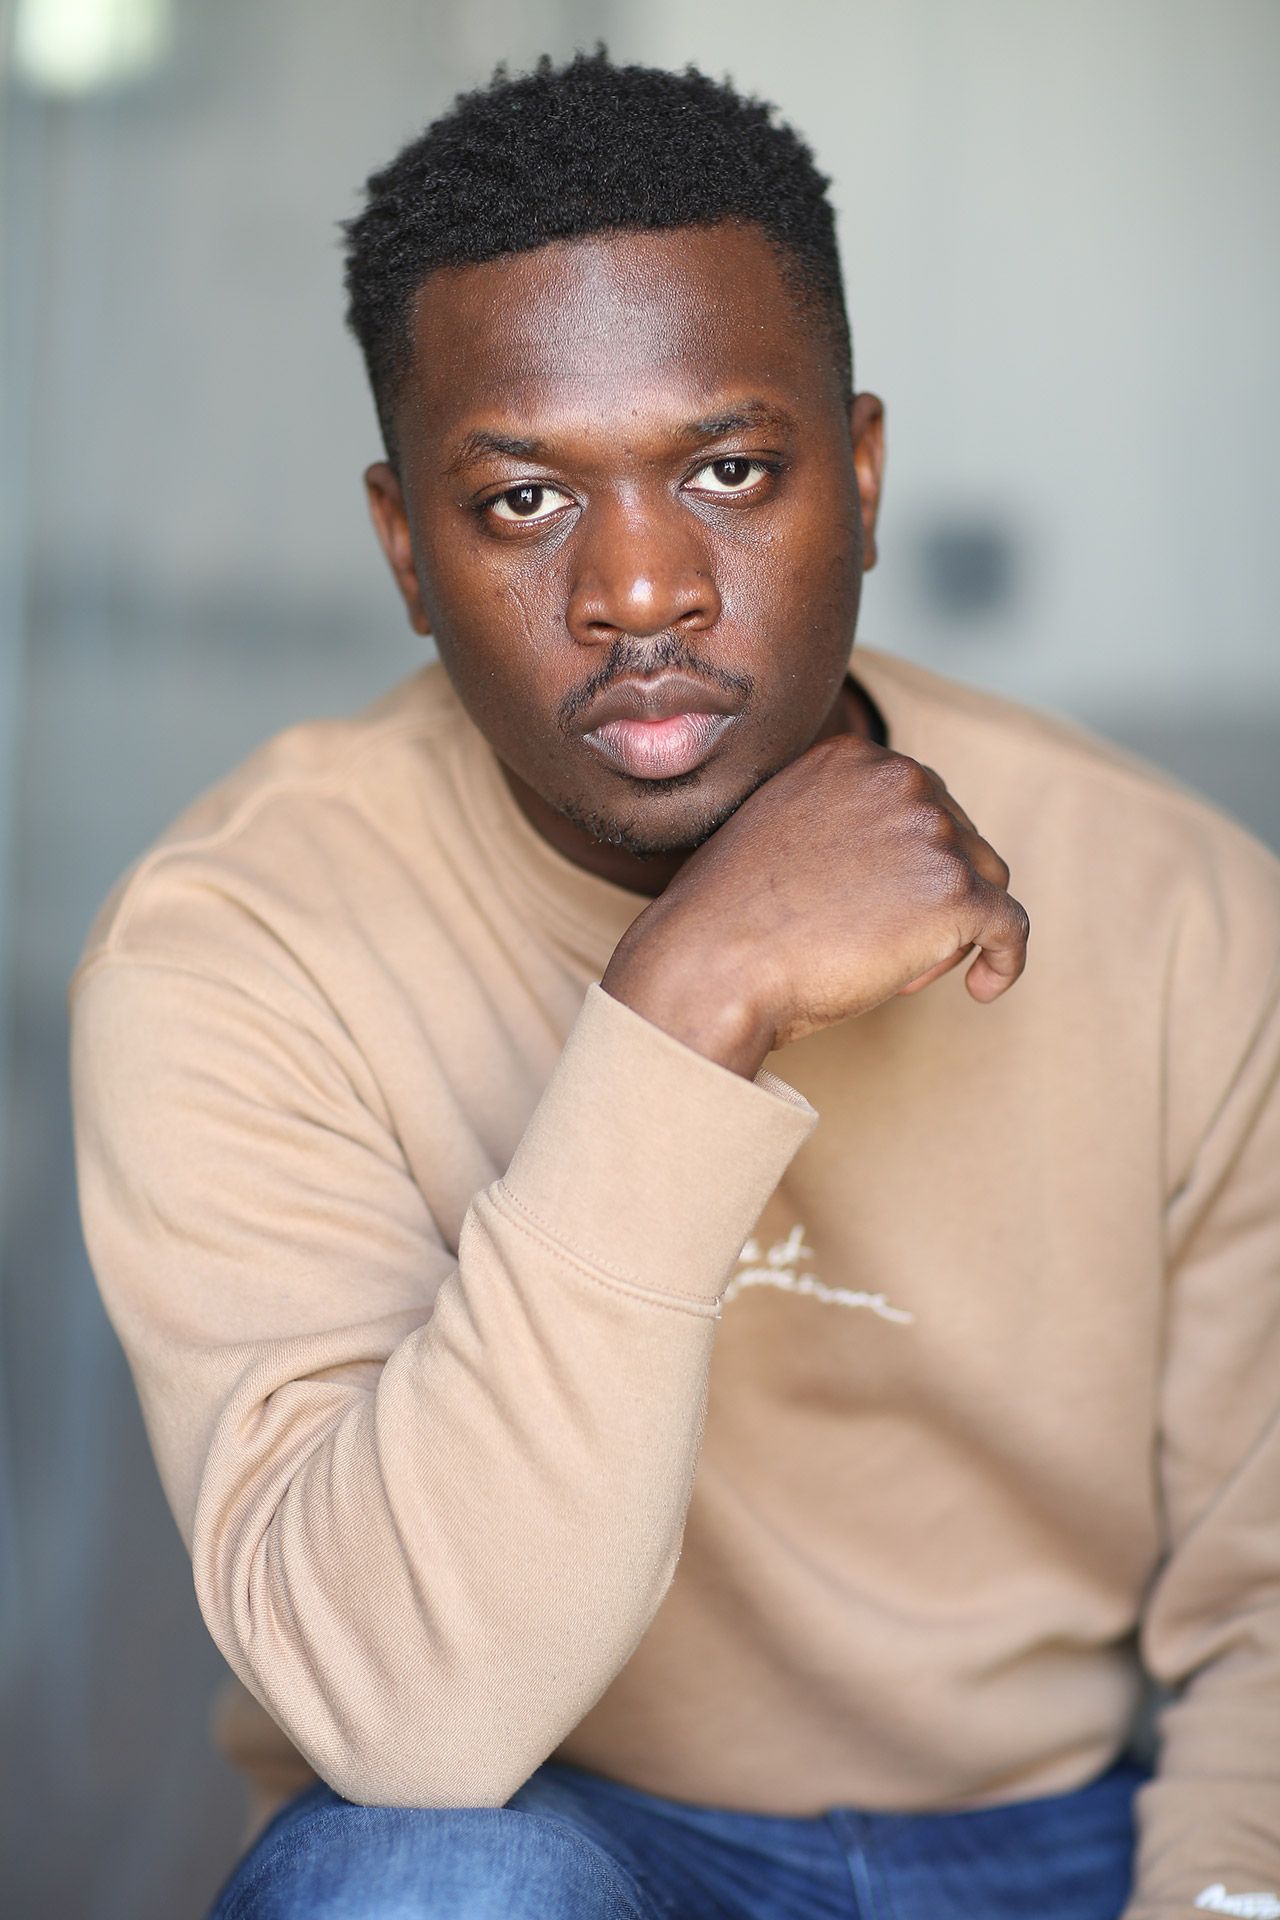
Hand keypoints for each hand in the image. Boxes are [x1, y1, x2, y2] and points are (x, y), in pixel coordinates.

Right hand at [601, 732, 1028, 1077]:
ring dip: (951, 929)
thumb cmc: (728, 917)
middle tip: (872, 944)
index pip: (922, 801)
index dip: (906, 861)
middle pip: (962, 838)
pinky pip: (1011, 928)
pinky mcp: (957, 895)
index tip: (872, 903)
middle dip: (931, 892)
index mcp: (854, 756)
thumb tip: (885, 860)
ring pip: (986, 883)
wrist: (713, 964)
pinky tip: (983, 988)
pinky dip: (1005, 960)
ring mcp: (934, 834)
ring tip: (892, 968)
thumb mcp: (779, 831)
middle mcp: (901, 779)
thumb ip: (837, 821)